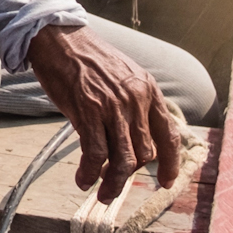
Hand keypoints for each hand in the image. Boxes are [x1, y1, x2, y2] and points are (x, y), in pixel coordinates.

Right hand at [27, 24, 179, 201]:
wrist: (61, 39)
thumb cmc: (89, 58)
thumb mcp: (124, 76)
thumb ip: (134, 104)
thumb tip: (135, 138)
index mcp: (148, 90)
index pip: (169, 134)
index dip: (171, 163)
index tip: (166, 182)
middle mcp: (136, 100)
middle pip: (145, 153)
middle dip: (132, 175)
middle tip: (115, 183)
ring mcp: (113, 107)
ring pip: (124, 161)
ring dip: (114, 184)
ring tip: (103, 193)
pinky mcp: (88, 113)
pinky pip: (95, 155)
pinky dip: (90, 173)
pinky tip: (83, 178)